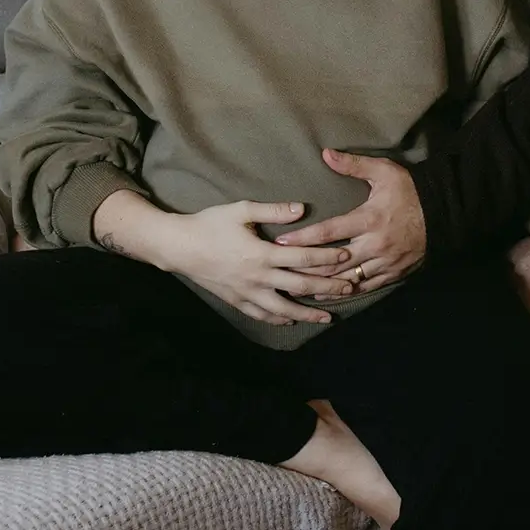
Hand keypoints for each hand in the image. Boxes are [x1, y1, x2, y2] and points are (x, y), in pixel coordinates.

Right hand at [94, 190, 354, 326]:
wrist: (179, 247)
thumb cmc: (210, 223)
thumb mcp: (241, 210)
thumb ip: (273, 210)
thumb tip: (302, 209)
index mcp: (262, 254)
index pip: (303, 258)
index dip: (327, 257)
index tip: (346, 257)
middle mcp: (258, 278)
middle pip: (300, 286)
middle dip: (328, 288)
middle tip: (350, 288)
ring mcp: (247, 293)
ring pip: (284, 309)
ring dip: (308, 313)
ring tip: (328, 317)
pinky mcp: (236, 300)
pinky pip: (262, 315)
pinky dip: (279, 319)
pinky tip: (291, 320)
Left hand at [276, 149, 427, 292]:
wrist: (444, 211)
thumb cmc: (410, 190)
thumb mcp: (384, 171)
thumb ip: (353, 165)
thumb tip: (326, 154)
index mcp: (369, 219)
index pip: (329, 232)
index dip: (303, 238)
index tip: (281, 242)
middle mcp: (375, 244)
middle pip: (334, 262)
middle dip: (307, 267)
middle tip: (282, 270)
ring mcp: (385, 262)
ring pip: (348, 279)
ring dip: (323, 284)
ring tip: (300, 286)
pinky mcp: (394, 273)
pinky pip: (366, 287)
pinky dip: (347, 291)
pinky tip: (331, 294)